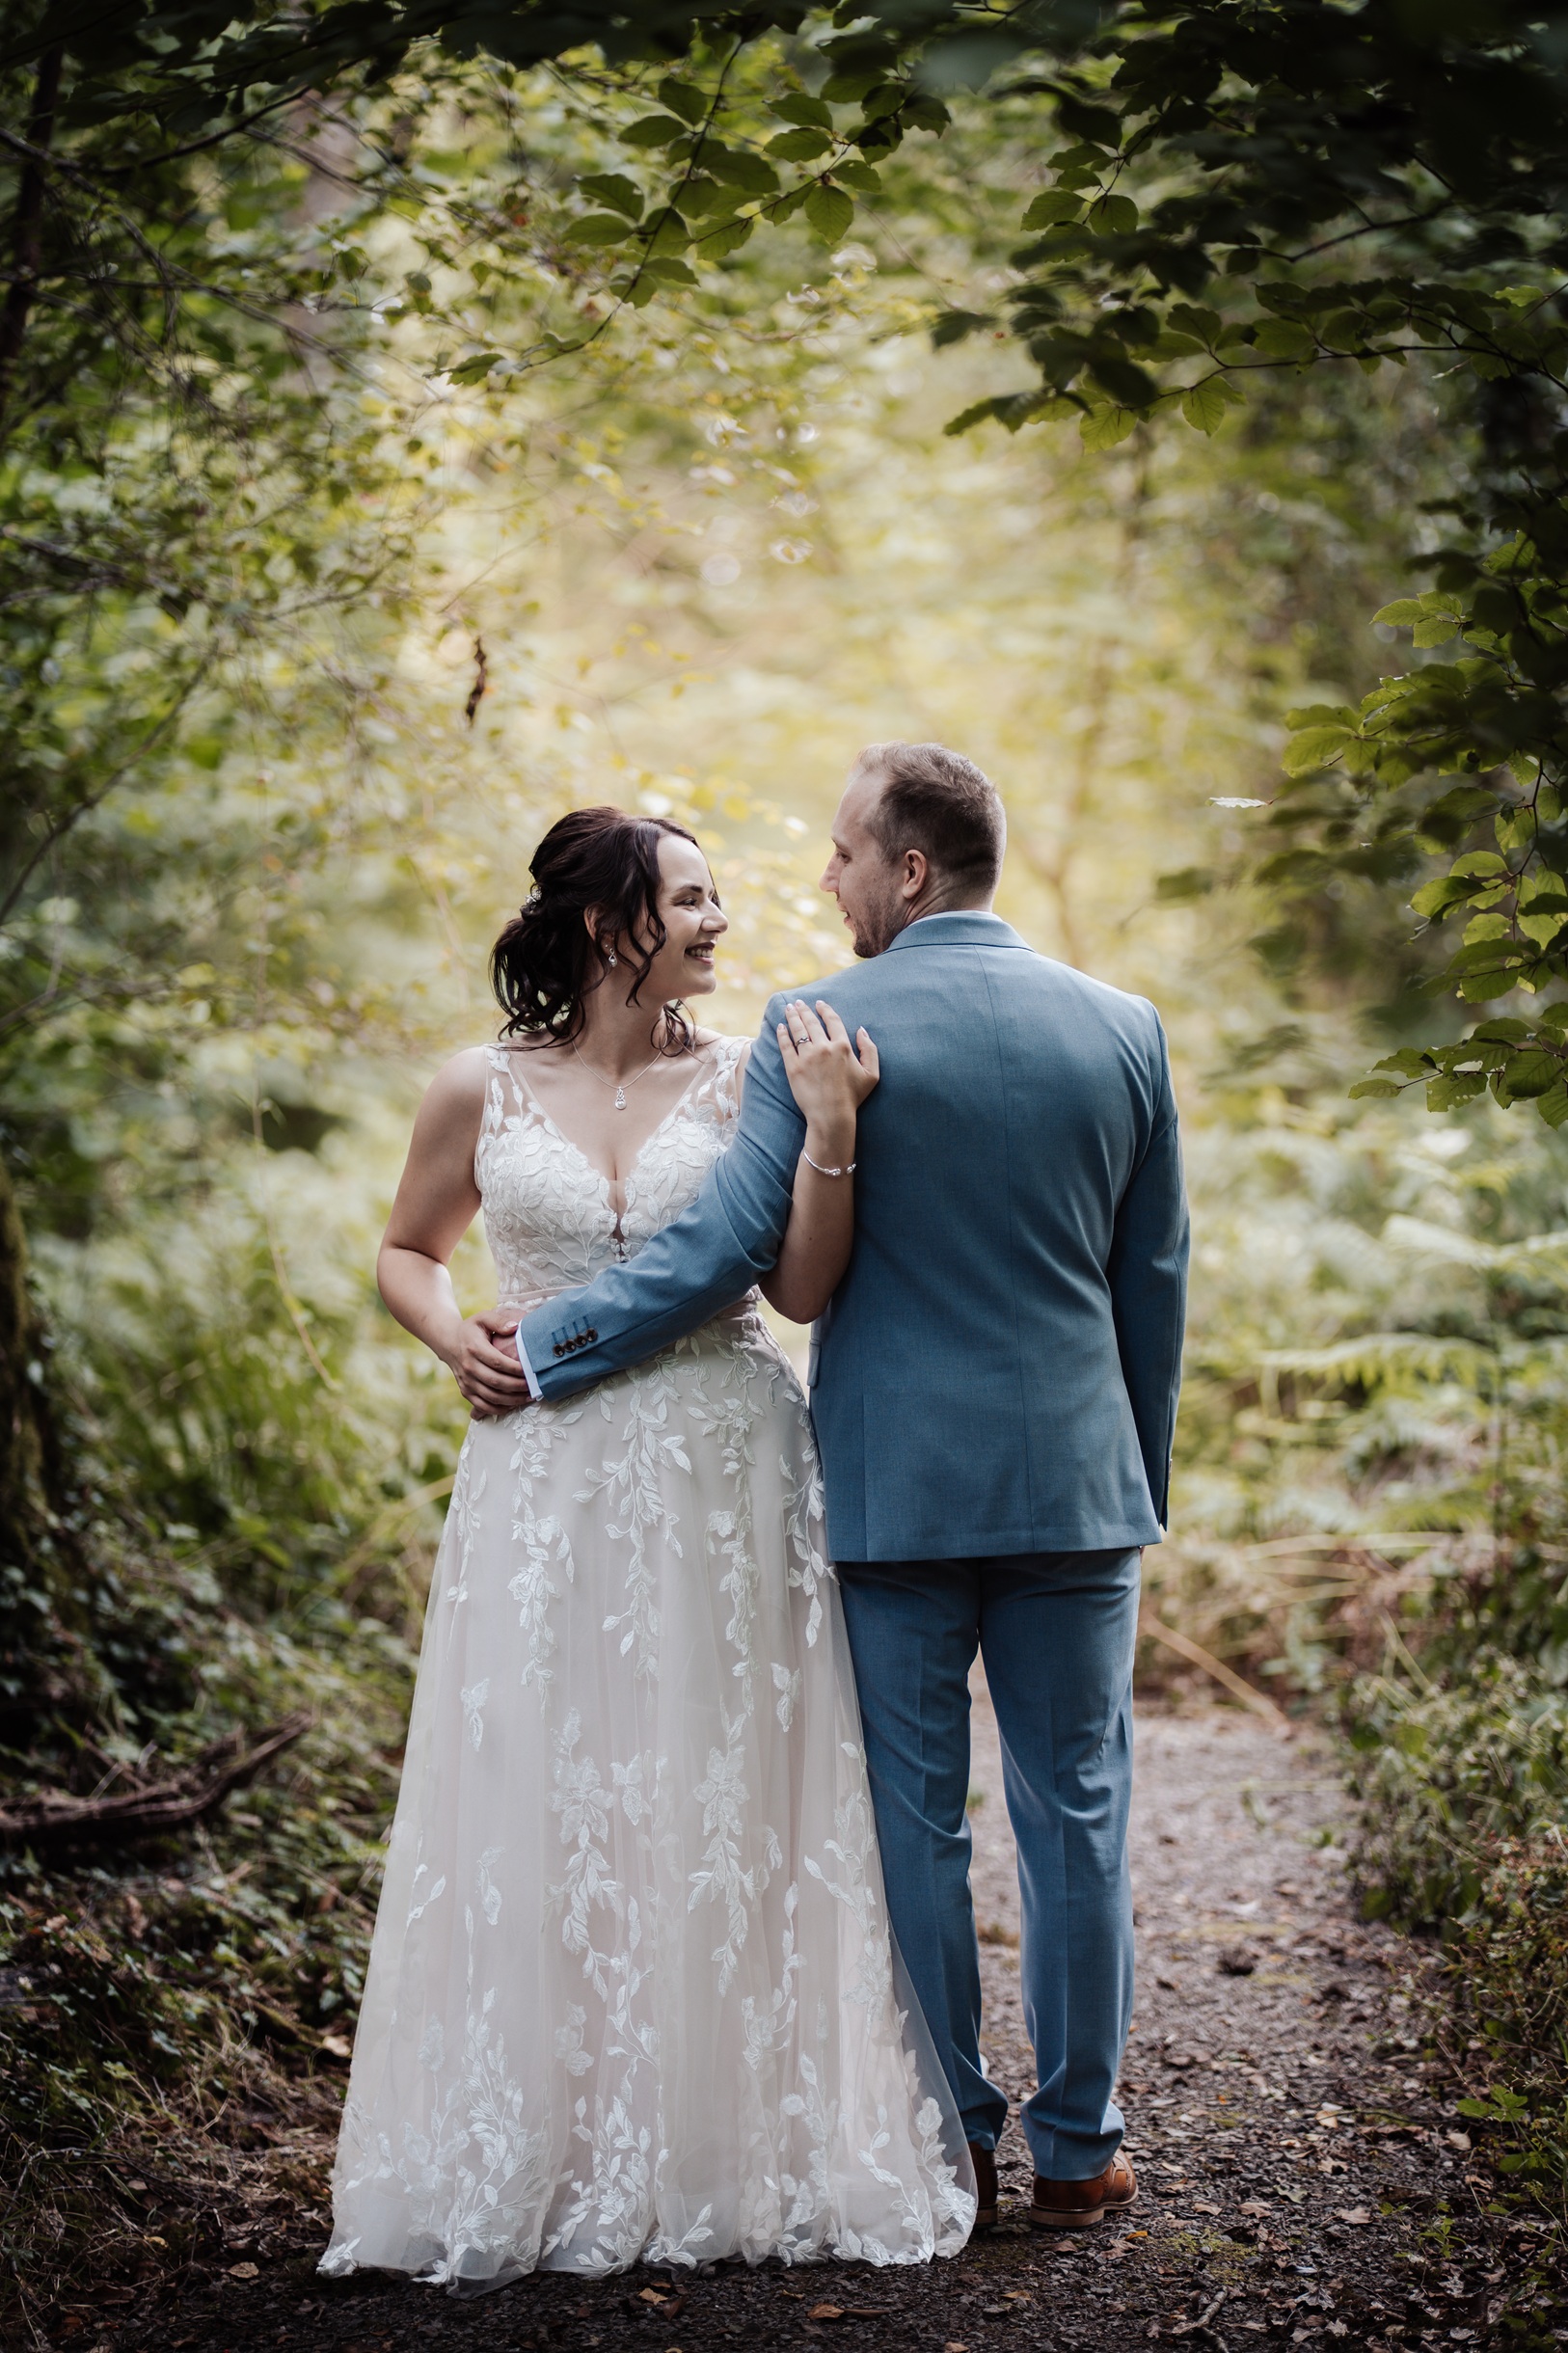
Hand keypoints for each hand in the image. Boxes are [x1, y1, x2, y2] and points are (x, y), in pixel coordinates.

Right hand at [442, 1309, 534, 1417]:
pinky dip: (499, 1409)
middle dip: (518, 1386)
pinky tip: (513, 1405)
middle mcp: (468, 1367)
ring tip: (529, 1397)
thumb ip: (499, 1321)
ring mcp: (466, 1381)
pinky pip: (483, 1405)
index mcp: (474, 1348)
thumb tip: (516, 1326)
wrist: (449, 1343)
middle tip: (534, 1385)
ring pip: (491, 1396)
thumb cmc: (471, 1330)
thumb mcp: (483, 1318)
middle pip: (496, 1381)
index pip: (497, 1362)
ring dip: (512, 1400)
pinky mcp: (466, 1391)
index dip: (515, 1369)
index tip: (531, 1370)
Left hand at [776, 999, 879, 1143]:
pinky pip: (785, 1046)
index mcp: (842, 1046)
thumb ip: (870, 1049)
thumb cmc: (853, 1096)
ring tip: (788, 1009)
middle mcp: (823, 1047)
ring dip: (792, 1017)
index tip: (820, 1004)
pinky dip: (782, 1034)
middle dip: (804, 1010)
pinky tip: (780, 1027)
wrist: (831, 1115)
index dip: (825, 1010)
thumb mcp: (871, 1074)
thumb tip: (861, 1030)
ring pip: (797, 1030)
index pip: (832, 1021)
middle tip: (798, 1003)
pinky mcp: (793, 1068)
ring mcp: (806, 1057)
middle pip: (812, 1023)